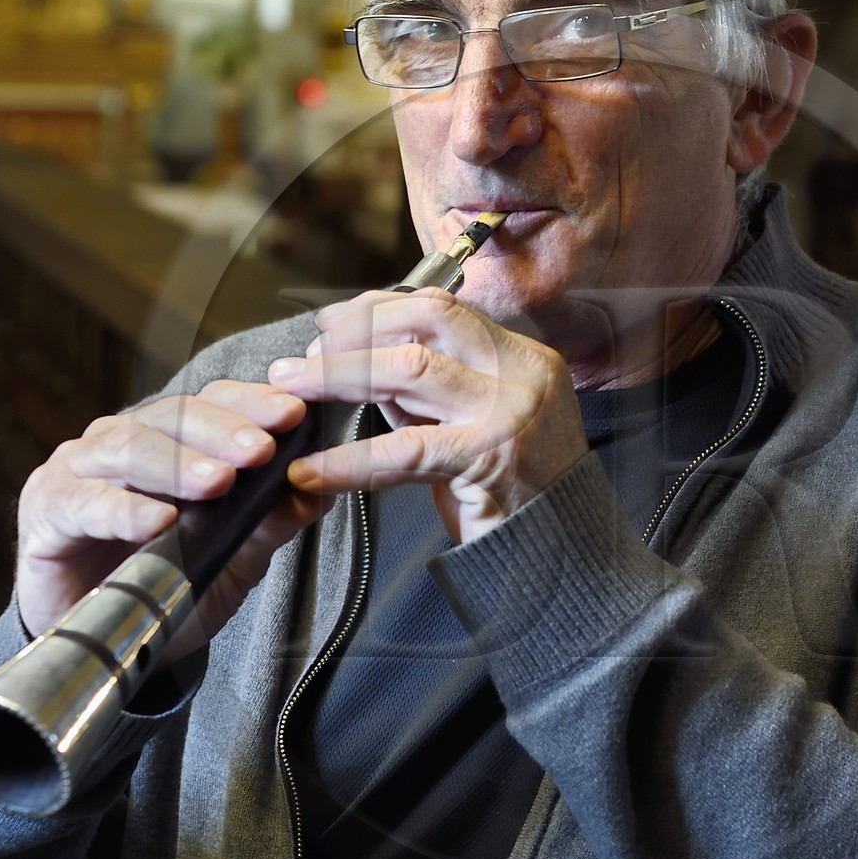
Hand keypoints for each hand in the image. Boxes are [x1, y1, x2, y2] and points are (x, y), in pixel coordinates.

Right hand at [15, 380, 320, 646]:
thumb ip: (266, 524)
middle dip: (220, 430)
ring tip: (217, 482)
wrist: (100, 645)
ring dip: (175, 462)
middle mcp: (117, 443)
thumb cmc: (161, 587)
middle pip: (169, 417)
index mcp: (163, 440)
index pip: (209, 403)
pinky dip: (122, 511)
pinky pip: (84, 504)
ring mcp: (76, 472)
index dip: (249, 403)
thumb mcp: (229, 560)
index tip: (293, 414)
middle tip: (260, 448)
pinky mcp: (46, 513)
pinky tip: (157, 522)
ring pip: (125, 448)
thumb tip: (317, 489)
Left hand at [269, 289, 587, 544]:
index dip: (377, 307)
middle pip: (425, 321)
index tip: (329, 321)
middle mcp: (521, 373)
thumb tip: (358, 357)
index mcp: (521, 356)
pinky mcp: (488, 460)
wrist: (564, 551)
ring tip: (293, 389)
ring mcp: (509, 413)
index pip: (441, 307)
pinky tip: (313, 470)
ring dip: (339, 375)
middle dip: (353, 332)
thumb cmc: (517, 489)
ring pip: (408, 369)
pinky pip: (402, 451)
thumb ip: (429, 390)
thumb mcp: (479, 421)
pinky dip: (348, 459)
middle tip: (304, 356)